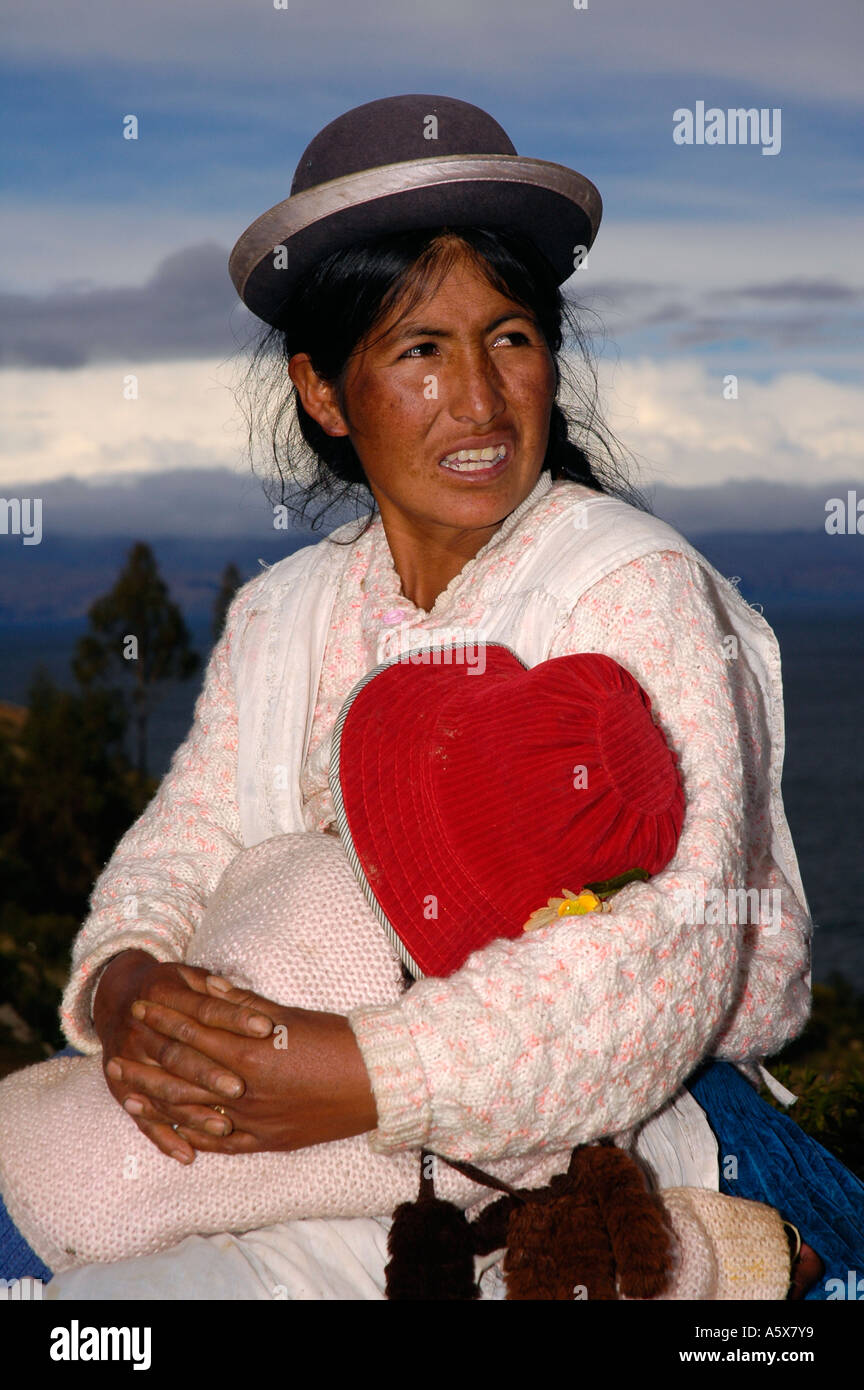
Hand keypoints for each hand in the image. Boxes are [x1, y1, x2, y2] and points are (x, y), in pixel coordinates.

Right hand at [93, 949, 275, 1162]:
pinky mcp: (122, 1091)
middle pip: (179, 1055)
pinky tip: (187, 1156)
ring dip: (193, 1112)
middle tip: (240, 1088)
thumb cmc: (169, 987)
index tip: (266, 1028)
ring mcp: (127, 1061)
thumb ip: (215, 986)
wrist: (118, 998)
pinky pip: (143, 1120)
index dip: (235, 1017)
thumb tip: (242, 990)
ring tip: (225, 1127)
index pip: (204, 1009)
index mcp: (161, 993)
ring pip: (164, 1092)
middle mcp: (139, 1029)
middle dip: (209, 1073)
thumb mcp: (188, 975)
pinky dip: (164, 1139)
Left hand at [112, 976, 378, 1156]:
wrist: (375, 1082)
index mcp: (251, 1055)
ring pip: (194, 1115)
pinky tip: (171, 1132)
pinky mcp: (268, 1142)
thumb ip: (243, 1004)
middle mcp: (246, 1093)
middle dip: (148, 1065)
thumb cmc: (336, 1040)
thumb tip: (207, 984)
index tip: (141, 1008)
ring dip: (159, 1105)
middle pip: (183, 1078)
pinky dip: (193, 1137)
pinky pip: (220, 1144)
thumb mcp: (288, 1015)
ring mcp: (255, 1122)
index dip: (165, 1020)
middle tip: (116, 1056)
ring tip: (129, 1097)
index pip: (194, 1034)